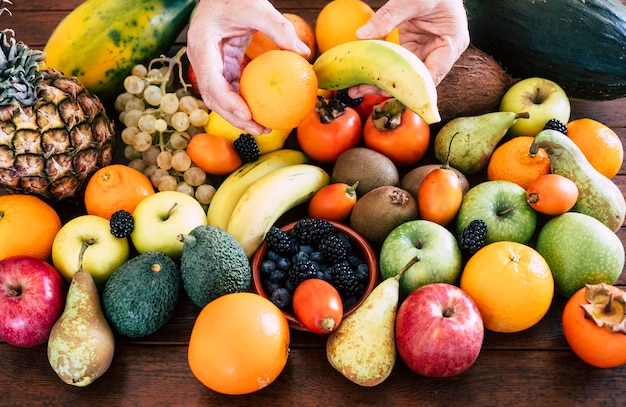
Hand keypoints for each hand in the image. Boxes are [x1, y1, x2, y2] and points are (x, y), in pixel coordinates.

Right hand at [186, 0, 309, 134]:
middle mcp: (201, 58)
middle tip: (260, 129)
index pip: (212, 82)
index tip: (249, 115)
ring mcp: (209, 63)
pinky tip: (262, 110)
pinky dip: (243, 102)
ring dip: (239, 115)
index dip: (229, 103)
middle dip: (235, 118)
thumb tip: (303, 53)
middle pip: (213, 97)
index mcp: (202, 45)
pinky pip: (230, 88)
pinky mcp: (220, 65)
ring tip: (264, 127)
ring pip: (220, 98)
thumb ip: (279, 28)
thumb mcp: (258, 7)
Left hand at [350, 0, 468, 97]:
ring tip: (357, 88)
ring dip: (381, 82)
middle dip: (389, 87)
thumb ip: (389, 16)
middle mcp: (440, 53)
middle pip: (415, 80)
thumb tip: (362, 35)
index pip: (432, 75)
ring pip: (403, 75)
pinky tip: (362, 77)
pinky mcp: (412, 49)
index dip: (410, 87)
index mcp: (451, 43)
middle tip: (363, 90)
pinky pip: (396, 65)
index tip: (386, 89)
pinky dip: (381, 70)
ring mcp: (425, 52)